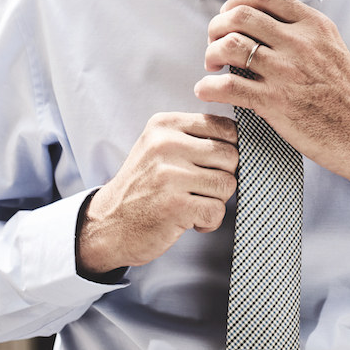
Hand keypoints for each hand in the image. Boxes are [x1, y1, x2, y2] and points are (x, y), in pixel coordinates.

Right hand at [77, 112, 237, 273]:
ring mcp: (169, 175)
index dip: (230, 149)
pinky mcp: (174, 206)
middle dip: (224, 176)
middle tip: (204, 189)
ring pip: (227, 184)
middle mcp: (166, 145)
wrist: (107, 224)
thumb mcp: (158, 147)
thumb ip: (193, 136)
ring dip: (216, 201)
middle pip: (231, 155)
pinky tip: (190, 220)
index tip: (214, 165)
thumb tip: (242, 138)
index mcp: (165, 125)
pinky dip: (209, 221)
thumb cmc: (142, 186)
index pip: (224, 127)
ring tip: (194, 203)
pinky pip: (217, 211)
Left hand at [194, 0, 349, 197]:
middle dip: (217, 26)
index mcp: (314, 25)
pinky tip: (206, 91)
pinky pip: (228, 87)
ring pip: (230, 46)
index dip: (237, 1)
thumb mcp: (332, 48)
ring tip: (212, 65)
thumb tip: (265, 26)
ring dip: (210, 54)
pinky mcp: (276, 103)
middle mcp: (300, 43)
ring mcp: (287, 72)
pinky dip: (208, 88)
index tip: (228, 15)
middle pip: (241, 15)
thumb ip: (302, 33)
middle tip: (214, 41)